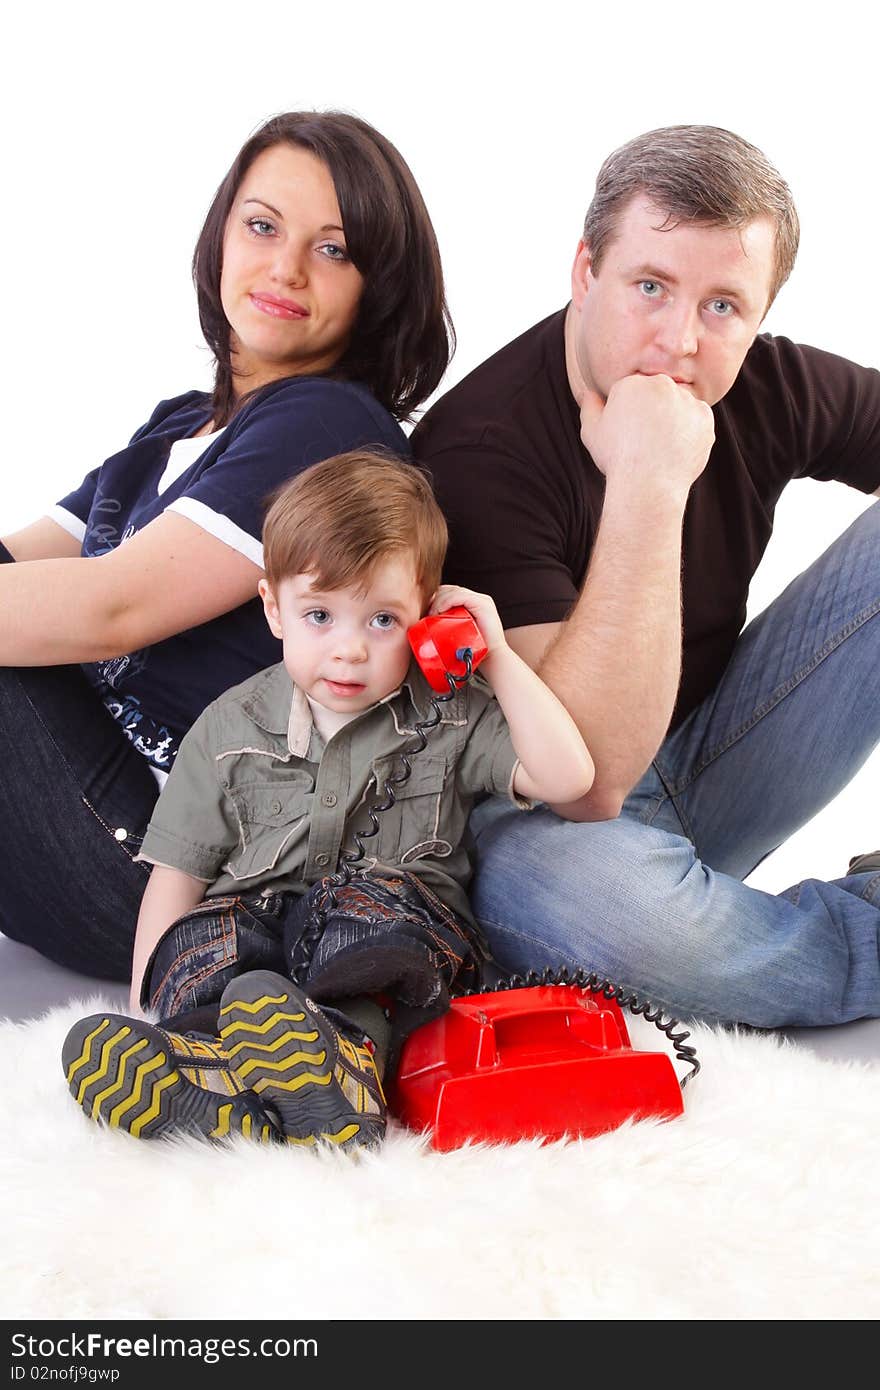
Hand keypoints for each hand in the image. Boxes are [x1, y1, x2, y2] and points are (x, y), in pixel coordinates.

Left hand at [428, 584, 505, 653]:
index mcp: (472, 604)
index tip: (426, 611)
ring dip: (439, 600)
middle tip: (427, 613)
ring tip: (432, 614)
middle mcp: (477, 599)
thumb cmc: (474, 649)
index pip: (449, 592)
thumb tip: (426, 627)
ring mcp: (482, 600)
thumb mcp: (457, 635)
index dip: (435, 598)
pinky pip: (461, 597)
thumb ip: (447, 627)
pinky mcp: (483, 604)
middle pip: (450, 589)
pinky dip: (447, 601)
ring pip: (454, 591)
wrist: (492, 658)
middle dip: (435, 598)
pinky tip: (440, 610)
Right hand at [579, 374, 714, 497]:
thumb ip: (590, 406)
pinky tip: (676, 449)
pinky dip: (690, 432)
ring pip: (680, 405)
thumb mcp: (592, 432)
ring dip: (674, 420)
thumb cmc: (617, 460)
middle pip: (659, 393)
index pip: (633, 391)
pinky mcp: (704, 417)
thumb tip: (589, 392)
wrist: (647, 485)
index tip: (629, 434)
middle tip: (646, 441)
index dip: (630, 414)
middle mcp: (661, 385)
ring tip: (661, 447)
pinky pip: (698, 420)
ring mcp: (686, 400)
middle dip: (654, 412)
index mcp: (632, 383)